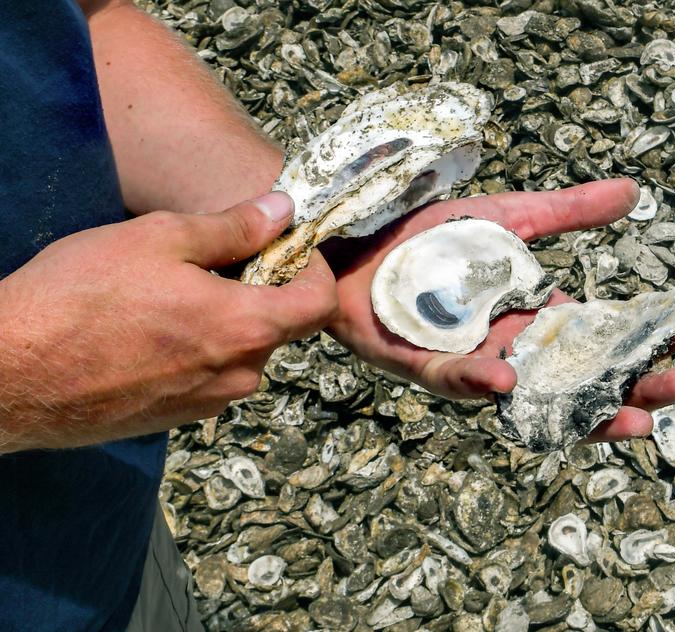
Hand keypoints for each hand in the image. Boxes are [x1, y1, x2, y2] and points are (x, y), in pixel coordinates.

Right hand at [0, 192, 337, 452]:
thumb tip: (283, 211)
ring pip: (242, 353)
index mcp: (246, 329)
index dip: (313, 269)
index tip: (289, 247)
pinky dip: (198, 348)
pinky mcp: (174, 420)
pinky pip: (208, 376)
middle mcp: (238, 376)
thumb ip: (233, 228)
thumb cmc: (78, 298)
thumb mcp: (159, 238)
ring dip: (227, 320)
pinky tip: (152, 327)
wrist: (9, 373)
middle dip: (265, 290)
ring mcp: (207, 405)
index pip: (319, 304)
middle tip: (220, 258)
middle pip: (281, 327)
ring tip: (174, 291)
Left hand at [322, 179, 674, 442]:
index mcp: (538, 317)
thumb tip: (633, 192)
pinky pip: (456, 380)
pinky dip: (482, 381)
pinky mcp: (425, 364)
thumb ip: (569, 211)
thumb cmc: (431, 236)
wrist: (359, 238)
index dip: (648, 337)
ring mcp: (474, 362)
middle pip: (585, 381)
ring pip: (535, 399)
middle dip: (637, 388)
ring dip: (584, 412)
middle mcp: (515, 348)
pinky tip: (511, 379)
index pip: (604, 337)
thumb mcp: (512, 216)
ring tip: (633, 419)